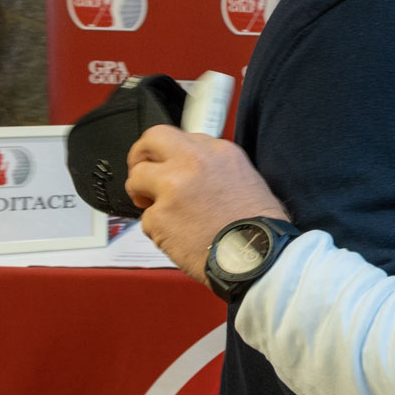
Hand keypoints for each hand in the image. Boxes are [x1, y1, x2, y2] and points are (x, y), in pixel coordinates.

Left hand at [125, 125, 287, 284]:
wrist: (258, 257)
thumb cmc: (258, 228)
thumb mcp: (246, 179)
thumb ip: (215, 168)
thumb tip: (192, 170)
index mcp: (219, 152)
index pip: (180, 137)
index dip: (170, 154)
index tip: (167, 165)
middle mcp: (194, 162)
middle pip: (151, 139)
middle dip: (140, 156)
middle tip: (142, 173)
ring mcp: (173, 187)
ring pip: (136, 178)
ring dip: (142, 194)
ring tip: (159, 211)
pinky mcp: (159, 216)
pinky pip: (145, 218)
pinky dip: (157, 229)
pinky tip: (178, 236)